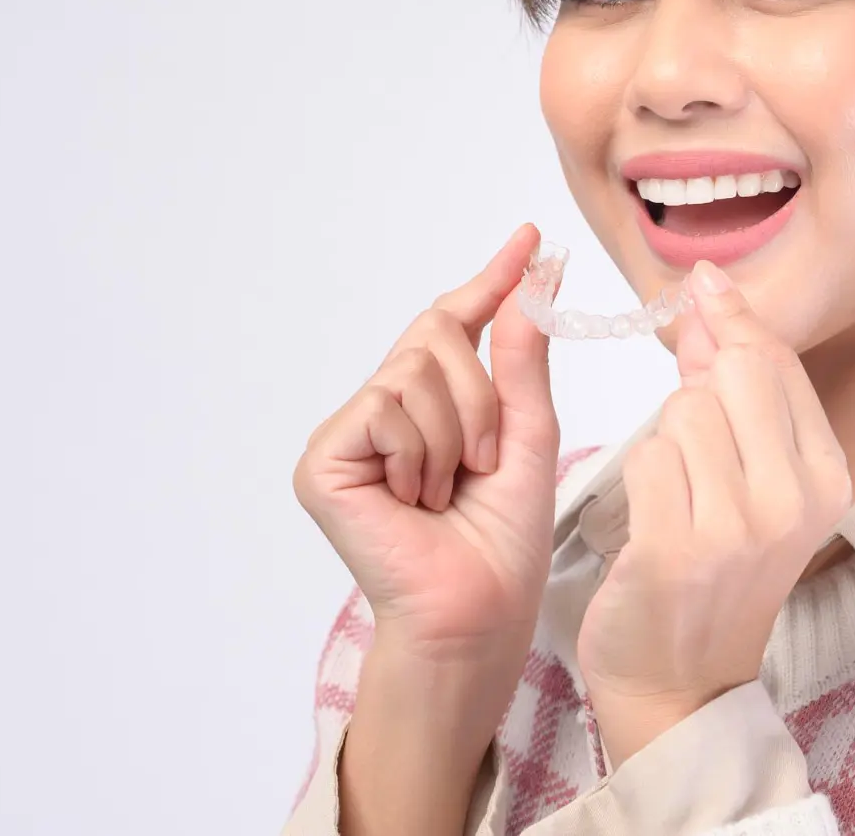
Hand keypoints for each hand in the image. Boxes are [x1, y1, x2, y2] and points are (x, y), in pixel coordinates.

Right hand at [294, 224, 561, 664]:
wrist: (474, 613)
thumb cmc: (501, 543)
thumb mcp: (527, 437)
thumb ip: (520, 360)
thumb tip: (531, 280)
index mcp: (432, 407)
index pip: (455, 324)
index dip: (490, 281)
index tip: (528, 240)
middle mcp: (385, 411)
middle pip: (434, 336)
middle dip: (480, 397)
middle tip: (483, 461)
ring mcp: (350, 434)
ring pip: (412, 373)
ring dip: (454, 435)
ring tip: (446, 491)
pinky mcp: (323, 459)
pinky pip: (385, 409)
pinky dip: (419, 454)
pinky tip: (413, 501)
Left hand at [577, 260, 852, 767]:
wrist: (682, 682)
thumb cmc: (713, 575)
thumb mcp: (753, 485)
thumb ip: (739, 398)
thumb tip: (712, 307)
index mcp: (827, 477)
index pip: (778, 362)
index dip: (733, 316)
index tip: (702, 282)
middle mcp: (796, 499)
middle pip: (733, 373)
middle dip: (697, 383)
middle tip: (688, 434)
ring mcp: (741, 525)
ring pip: (683, 412)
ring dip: (665, 442)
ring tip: (677, 499)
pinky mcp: (680, 546)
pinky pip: (646, 458)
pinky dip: (639, 478)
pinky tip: (653, 522)